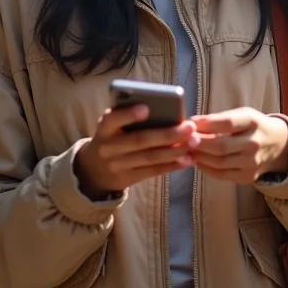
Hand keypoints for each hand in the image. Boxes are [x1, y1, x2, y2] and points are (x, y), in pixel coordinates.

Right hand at [74, 105, 200, 198]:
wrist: (93, 169)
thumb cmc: (112, 136)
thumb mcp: (112, 125)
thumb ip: (128, 116)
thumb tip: (165, 108)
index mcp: (104, 128)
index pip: (113, 119)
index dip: (129, 115)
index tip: (147, 108)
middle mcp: (109, 147)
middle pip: (140, 140)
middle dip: (167, 134)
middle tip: (189, 127)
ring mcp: (118, 165)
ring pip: (150, 158)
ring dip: (175, 151)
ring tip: (193, 143)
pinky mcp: (128, 179)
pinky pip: (153, 171)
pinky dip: (172, 165)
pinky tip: (188, 159)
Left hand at [190, 108, 287, 184]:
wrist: (277, 145)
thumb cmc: (252, 126)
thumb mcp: (241, 115)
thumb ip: (219, 119)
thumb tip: (191, 124)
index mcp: (253, 122)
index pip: (227, 123)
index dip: (207, 124)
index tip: (190, 123)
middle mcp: (254, 143)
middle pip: (221, 146)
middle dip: (199, 144)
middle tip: (184, 140)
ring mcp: (252, 163)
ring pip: (219, 163)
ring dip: (199, 157)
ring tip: (187, 150)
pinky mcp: (247, 177)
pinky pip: (221, 174)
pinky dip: (205, 168)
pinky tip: (197, 160)